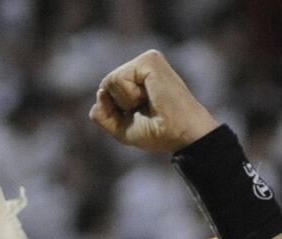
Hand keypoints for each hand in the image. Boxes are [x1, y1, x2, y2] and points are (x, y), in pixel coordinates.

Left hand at [89, 49, 219, 153]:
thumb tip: (100, 91)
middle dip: (119, 106)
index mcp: (137, 78)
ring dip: (125, 102)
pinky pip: (117, 80)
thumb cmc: (157, 133)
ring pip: (108, 82)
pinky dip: (129, 96)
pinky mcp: (149, 60)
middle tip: (146, 110)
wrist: (181, 135)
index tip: (141, 115)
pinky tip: (150, 97)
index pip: (106, 92)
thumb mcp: (120, 128)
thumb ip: (102, 113)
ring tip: (149, 103)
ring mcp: (146, 60)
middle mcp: (142, 65)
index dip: (115, 111)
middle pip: (105, 85)